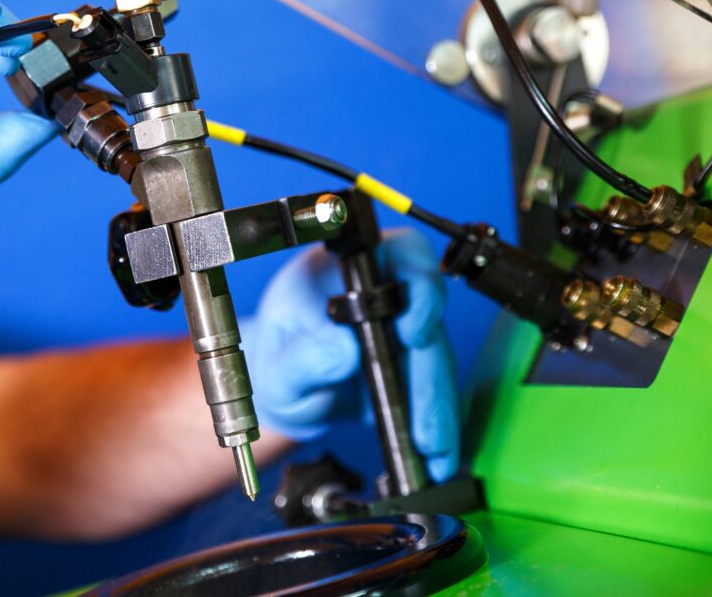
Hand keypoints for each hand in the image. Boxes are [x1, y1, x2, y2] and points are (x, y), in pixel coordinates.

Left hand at [243, 229, 458, 481]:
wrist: (282, 391)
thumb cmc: (273, 360)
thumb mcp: (275, 364)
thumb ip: (302, 358)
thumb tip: (342, 350)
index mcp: (348, 269)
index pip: (402, 253)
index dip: (419, 287)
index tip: (412, 331)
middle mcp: (385, 293)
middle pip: (429, 318)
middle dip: (430, 376)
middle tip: (425, 425)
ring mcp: (404, 330)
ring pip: (437, 360)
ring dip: (438, 409)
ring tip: (434, 454)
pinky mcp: (414, 367)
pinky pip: (434, 390)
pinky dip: (437, 425)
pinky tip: (436, 458)